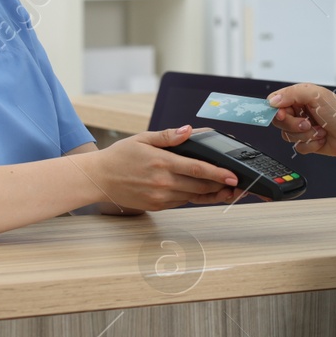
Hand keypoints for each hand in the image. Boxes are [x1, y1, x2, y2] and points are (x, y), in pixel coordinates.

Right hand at [91, 126, 241, 211]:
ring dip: (210, 194)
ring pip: (193, 196)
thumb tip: (188, 130)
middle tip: (236, 184)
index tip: (233, 176)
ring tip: (226, 191)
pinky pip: (181, 202)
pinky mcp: (157, 206)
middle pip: (200, 186)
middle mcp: (163, 182)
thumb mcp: (142, 139)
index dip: (218, 173)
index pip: (197, 169)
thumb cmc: (120, 156)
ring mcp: (160, 197)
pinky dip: (193, 196)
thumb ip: (168, 136)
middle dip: (220, 186)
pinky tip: (202, 192)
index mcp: (162, 163)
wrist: (99, 179)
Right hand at [268, 83, 335, 157]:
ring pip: (287, 135)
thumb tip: (271, 101)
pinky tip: (322, 139)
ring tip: (320, 130)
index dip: (275, 110)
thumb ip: (292, 94)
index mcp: (300, 96)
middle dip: (294, 124)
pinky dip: (310, 145)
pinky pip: (297, 147)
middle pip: (279, 121)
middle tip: (308, 123)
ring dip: (305, 135)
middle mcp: (300, 111)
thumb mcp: (316, 96)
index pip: (275, 102)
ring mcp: (303, 128)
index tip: (282, 115)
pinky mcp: (307, 142)